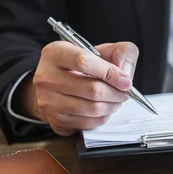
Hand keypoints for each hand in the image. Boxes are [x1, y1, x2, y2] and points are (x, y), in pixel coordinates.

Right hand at [15, 41, 138, 135]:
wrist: (59, 86)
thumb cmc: (84, 67)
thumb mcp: (103, 50)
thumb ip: (122, 53)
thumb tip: (125, 74)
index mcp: (55, 53)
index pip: (84, 61)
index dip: (110, 72)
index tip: (125, 81)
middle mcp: (46, 77)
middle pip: (92, 89)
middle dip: (116, 93)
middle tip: (124, 92)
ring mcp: (48, 101)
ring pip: (93, 108)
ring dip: (112, 106)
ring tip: (116, 100)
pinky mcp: (56, 121)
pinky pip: (89, 123)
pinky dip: (103, 117)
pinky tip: (103, 109)